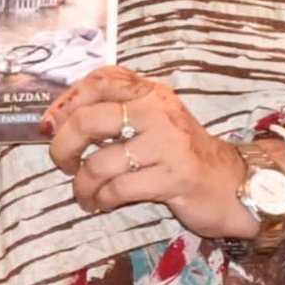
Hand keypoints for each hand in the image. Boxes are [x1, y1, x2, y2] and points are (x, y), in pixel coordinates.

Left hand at [46, 68, 255, 238]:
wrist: (234, 184)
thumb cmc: (182, 154)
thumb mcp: (154, 121)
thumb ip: (114, 111)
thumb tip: (54, 119)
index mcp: (151, 93)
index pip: (99, 80)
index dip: (65, 101)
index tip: (50, 124)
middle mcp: (159, 112)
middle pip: (87, 121)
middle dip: (62, 147)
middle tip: (62, 164)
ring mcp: (168, 144)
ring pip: (99, 163)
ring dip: (81, 185)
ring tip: (84, 194)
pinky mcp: (174, 177)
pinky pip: (118, 188)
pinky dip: (101, 200)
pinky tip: (101, 204)